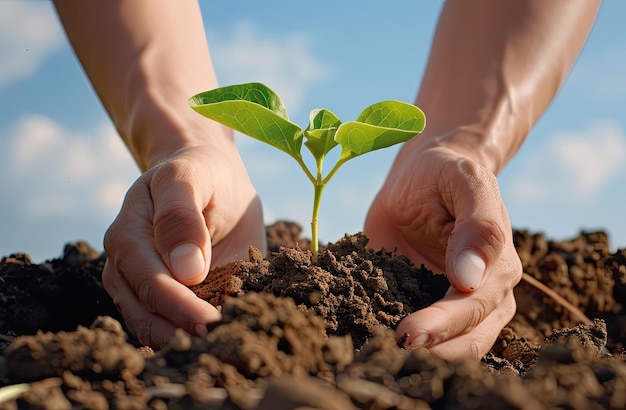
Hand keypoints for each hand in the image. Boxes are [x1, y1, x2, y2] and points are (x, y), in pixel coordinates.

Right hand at [102, 138, 264, 348]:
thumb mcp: (191, 175)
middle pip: (146, 315)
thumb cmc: (200, 172)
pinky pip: (170, 325)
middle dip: (184, 332)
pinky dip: (190, 334)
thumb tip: (186, 270)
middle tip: (224, 340)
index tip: (214, 324)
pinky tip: (218, 335)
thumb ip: (181, 214)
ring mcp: (140, 286)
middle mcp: (125, 267)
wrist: (207, 174)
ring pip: (153, 329)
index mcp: (127, 235)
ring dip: (185, 340)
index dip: (181, 307)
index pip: (150, 282)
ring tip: (222, 341)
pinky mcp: (162, 297)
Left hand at [364, 143, 521, 358]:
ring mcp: (452, 303)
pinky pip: (417, 332)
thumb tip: (468, 279)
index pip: (474, 307)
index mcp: (498, 267)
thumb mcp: (465, 181)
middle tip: (389, 350)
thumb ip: (478, 224)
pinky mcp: (421, 303)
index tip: (407, 334)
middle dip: (431, 349)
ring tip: (379, 355)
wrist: (421, 174)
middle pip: (465, 338)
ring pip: (447, 347)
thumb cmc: (446, 173)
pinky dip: (396, 339)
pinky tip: (370, 342)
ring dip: (419, 355)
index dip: (443, 325)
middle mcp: (483, 294)